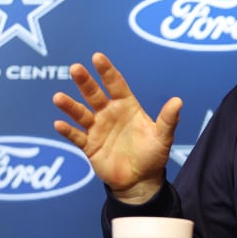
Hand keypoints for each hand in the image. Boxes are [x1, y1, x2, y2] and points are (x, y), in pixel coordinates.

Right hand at [51, 52, 181, 203]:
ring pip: (80, 114)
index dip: (107, 71)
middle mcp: (109, 114)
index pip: (115, 85)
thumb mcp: (163, 137)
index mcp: (126, 107)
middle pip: (94, 94)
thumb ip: (168, 119)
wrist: (140, 180)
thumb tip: (178, 101)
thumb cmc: (153, 155)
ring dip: (70, 106)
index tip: (97, 57)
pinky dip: (68, 131)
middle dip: (85, 82)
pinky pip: (76, 136)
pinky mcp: (89, 146)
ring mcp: (97, 129)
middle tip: (75, 68)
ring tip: (59, 98)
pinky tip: (59, 124)